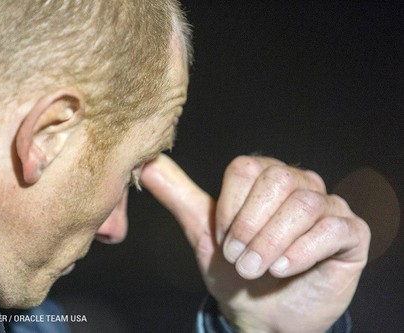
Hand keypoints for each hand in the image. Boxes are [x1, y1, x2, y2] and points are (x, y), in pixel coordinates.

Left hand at [141, 154, 369, 332]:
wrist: (264, 314)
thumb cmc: (236, 270)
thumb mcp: (203, 232)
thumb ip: (178, 195)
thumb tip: (147, 163)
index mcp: (264, 176)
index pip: (245, 168)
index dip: (229, 209)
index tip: (222, 240)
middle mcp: (299, 183)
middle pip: (277, 181)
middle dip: (250, 227)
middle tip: (239, 260)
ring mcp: (328, 206)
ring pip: (304, 204)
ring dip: (272, 243)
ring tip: (258, 269)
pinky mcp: (351, 233)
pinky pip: (333, 228)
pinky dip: (303, 251)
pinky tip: (285, 269)